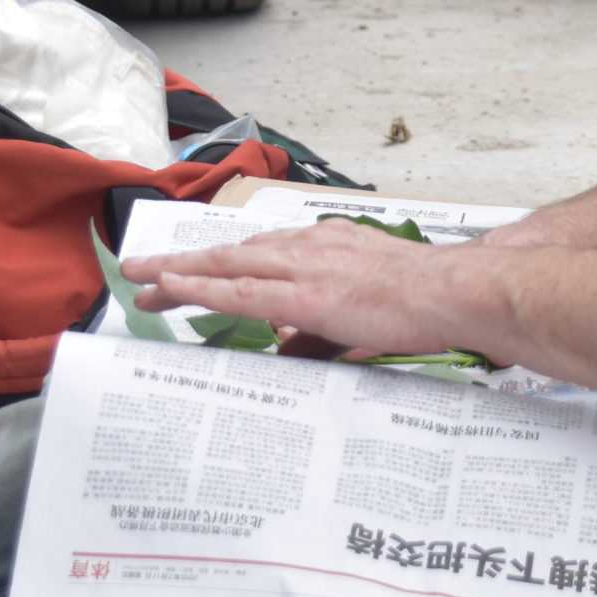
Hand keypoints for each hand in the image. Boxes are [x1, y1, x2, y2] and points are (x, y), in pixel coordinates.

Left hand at [120, 222, 490, 358]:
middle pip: (233, 252)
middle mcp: (310, 245)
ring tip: (141, 280)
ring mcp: (305, 265)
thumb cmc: (428, 303)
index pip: (263, 251)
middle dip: (185, 262)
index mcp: (328, 246)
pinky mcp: (304, 293)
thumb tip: (289, 351)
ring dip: (179, 271)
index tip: (195, 268)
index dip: (224, 261)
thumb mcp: (366, 310)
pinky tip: (171, 287)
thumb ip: (321, 331)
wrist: (456, 293)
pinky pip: (238, 288)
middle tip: (143, 269)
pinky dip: (200, 285)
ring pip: (226, 265)